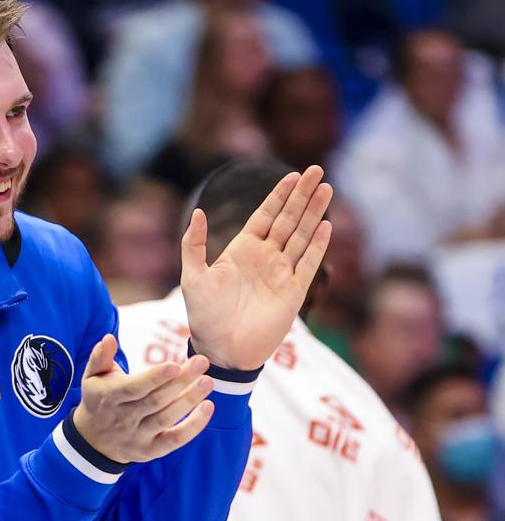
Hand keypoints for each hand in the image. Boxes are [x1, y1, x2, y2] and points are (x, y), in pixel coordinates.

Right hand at [72, 334, 215, 463]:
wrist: (93, 441)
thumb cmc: (99, 400)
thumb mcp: (92, 377)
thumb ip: (100, 357)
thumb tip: (108, 338)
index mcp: (110, 397)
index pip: (135, 388)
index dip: (155, 378)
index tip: (175, 365)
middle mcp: (124, 418)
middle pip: (156, 400)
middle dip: (181, 382)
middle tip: (202, 362)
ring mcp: (138, 435)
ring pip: (167, 418)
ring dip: (189, 400)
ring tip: (208, 382)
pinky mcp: (151, 450)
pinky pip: (175, 439)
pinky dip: (193, 426)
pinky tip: (207, 407)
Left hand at [181, 165, 332, 370]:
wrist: (220, 349)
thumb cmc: (203, 315)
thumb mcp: (193, 276)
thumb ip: (194, 244)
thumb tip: (198, 212)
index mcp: (242, 250)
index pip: (266, 215)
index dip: (279, 195)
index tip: (292, 175)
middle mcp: (265, 258)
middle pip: (289, 220)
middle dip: (302, 195)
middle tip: (318, 171)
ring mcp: (281, 273)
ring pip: (303, 236)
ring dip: (314, 213)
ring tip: (327, 189)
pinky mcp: (293, 292)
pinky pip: (308, 264)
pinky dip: (318, 246)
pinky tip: (326, 226)